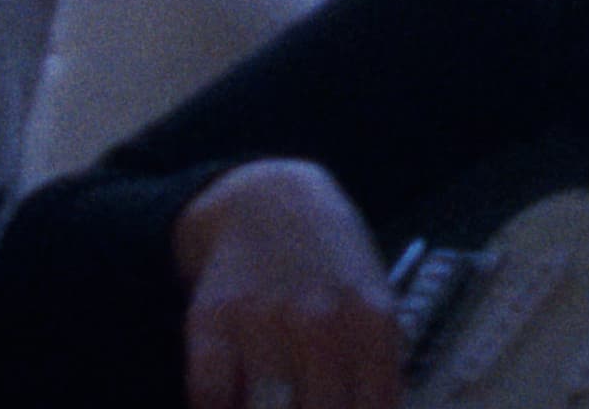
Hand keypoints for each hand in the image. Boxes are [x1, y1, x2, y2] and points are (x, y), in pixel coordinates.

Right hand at [172, 158, 402, 408]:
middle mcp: (319, 322)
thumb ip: (378, 370)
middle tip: (304, 406)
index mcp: (371, 321)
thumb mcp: (374, 303)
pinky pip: (210, 397)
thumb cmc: (330, 263)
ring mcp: (263, 320)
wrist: (268, 200)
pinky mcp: (211, 322)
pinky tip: (234, 401)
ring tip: (274, 402)